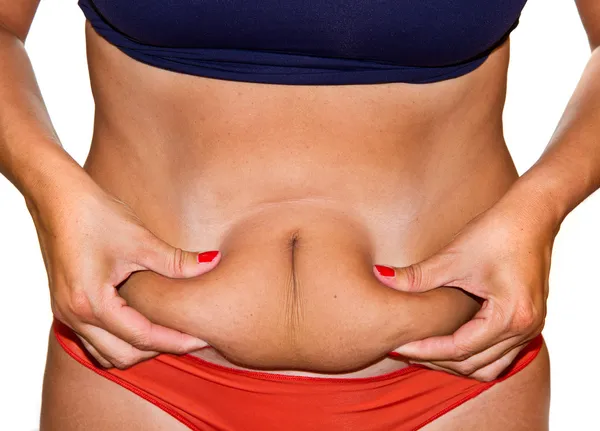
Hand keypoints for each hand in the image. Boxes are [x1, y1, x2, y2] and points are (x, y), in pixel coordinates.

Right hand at [27, 180, 220, 369]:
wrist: (56, 196)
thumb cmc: (95, 215)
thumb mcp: (140, 240)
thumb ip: (177, 261)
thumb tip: (214, 263)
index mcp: (92, 303)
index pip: (142, 338)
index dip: (176, 341)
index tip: (202, 340)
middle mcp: (75, 316)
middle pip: (122, 357)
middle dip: (157, 350)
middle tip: (189, 337)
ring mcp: (66, 313)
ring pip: (105, 353)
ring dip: (136, 349)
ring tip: (168, 332)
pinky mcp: (66, 304)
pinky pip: (94, 338)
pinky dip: (119, 339)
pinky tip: (142, 322)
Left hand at [372, 188, 557, 380]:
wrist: (533, 214)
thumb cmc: (497, 232)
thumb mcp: (453, 257)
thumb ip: (416, 276)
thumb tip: (379, 277)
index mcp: (509, 317)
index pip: (459, 350)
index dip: (424, 350)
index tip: (397, 346)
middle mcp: (524, 329)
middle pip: (474, 366)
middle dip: (437, 361)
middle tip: (405, 349)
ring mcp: (530, 327)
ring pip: (489, 366)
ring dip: (456, 362)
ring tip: (424, 348)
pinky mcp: (528, 320)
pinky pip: (499, 353)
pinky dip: (473, 353)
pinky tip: (448, 339)